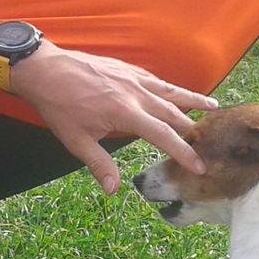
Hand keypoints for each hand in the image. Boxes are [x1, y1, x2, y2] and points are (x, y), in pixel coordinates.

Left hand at [10, 43, 215, 194]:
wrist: (45, 70)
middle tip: (213, 142)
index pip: (164, 136)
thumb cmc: (59, 107)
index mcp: (126, 113)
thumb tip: (114, 190)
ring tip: (214, 107)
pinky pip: (155, 79)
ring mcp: (132, 78)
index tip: (199, 167)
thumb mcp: (76, 140)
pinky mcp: (126, 69)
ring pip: (170, 91)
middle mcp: (136, 93)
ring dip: (193, 100)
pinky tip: (176, 91)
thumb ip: (99, 164)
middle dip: (195, 129)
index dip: (184, 153)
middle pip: (173, 113)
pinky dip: (170, 87)